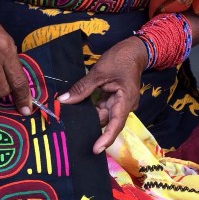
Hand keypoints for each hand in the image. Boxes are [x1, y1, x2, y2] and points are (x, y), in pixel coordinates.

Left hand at [58, 37, 147, 153]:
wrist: (134, 50)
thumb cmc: (120, 59)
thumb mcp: (99, 72)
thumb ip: (82, 88)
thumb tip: (64, 100)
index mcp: (126, 100)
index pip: (116, 124)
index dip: (106, 138)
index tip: (96, 149)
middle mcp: (125, 105)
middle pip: (108, 121)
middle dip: (92, 126)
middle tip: (73, 132)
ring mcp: (120, 103)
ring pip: (104, 115)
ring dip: (90, 116)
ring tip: (72, 120)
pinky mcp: (115, 99)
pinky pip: (103, 108)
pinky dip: (92, 109)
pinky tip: (79, 110)